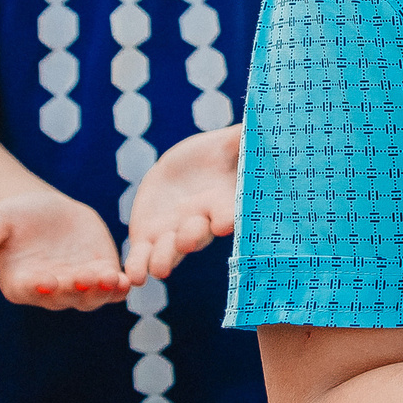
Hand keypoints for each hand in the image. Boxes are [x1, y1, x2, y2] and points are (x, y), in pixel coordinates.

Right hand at [0, 188, 129, 308]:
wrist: (44, 211)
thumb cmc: (13, 217)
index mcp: (21, 283)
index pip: (29, 290)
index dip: (38, 287)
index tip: (46, 281)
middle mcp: (50, 292)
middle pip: (64, 296)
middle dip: (75, 288)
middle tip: (84, 277)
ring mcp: (77, 286)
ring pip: (91, 296)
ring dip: (101, 291)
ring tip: (111, 279)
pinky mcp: (101, 274)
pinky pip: (111, 287)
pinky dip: (119, 287)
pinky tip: (127, 281)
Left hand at [122, 125, 240, 285]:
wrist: (181, 172)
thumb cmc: (214, 156)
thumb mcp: (229, 143)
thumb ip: (246, 139)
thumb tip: (269, 123)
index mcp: (222, 202)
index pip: (228, 213)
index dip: (226, 219)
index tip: (223, 223)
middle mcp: (200, 223)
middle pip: (199, 234)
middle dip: (193, 237)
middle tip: (188, 240)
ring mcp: (174, 235)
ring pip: (170, 251)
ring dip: (166, 259)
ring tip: (159, 270)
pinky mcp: (148, 238)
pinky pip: (143, 256)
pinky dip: (138, 266)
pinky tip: (133, 278)